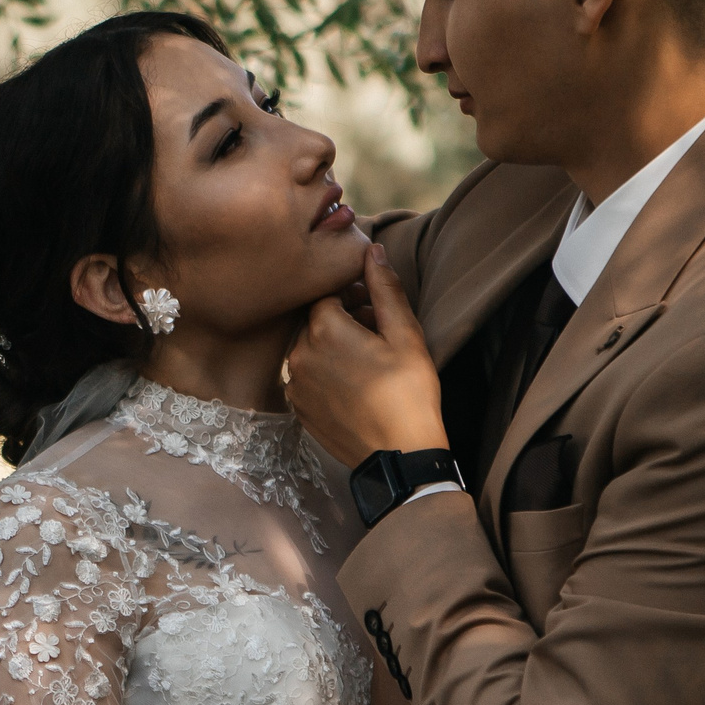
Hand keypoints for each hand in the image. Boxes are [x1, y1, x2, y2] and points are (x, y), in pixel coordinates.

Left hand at [286, 245, 447, 467]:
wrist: (400, 455)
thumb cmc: (409, 392)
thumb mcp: (404, 334)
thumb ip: (384, 288)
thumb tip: (372, 250)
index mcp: (323, 330)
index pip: (326, 293)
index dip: (351, 294)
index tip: (372, 305)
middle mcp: (299, 354)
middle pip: (315, 321)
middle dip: (342, 319)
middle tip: (375, 332)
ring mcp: (295, 385)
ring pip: (309, 349)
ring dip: (333, 346)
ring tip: (367, 360)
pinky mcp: (298, 409)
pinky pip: (307, 377)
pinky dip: (325, 373)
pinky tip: (355, 385)